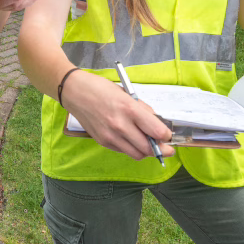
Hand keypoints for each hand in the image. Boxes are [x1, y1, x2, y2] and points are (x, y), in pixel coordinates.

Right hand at [61, 70, 175, 160]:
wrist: (74, 92)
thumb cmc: (101, 88)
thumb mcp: (127, 94)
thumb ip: (143, 110)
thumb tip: (157, 123)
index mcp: (130, 109)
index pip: (157, 132)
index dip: (167, 136)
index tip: (168, 135)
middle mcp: (120, 126)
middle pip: (149, 149)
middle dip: (161, 149)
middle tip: (165, 146)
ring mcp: (110, 136)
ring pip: (137, 154)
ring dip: (146, 152)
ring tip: (148, 144)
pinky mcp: (102, 142)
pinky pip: (123, 151)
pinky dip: (131, 148)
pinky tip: (131, 139)